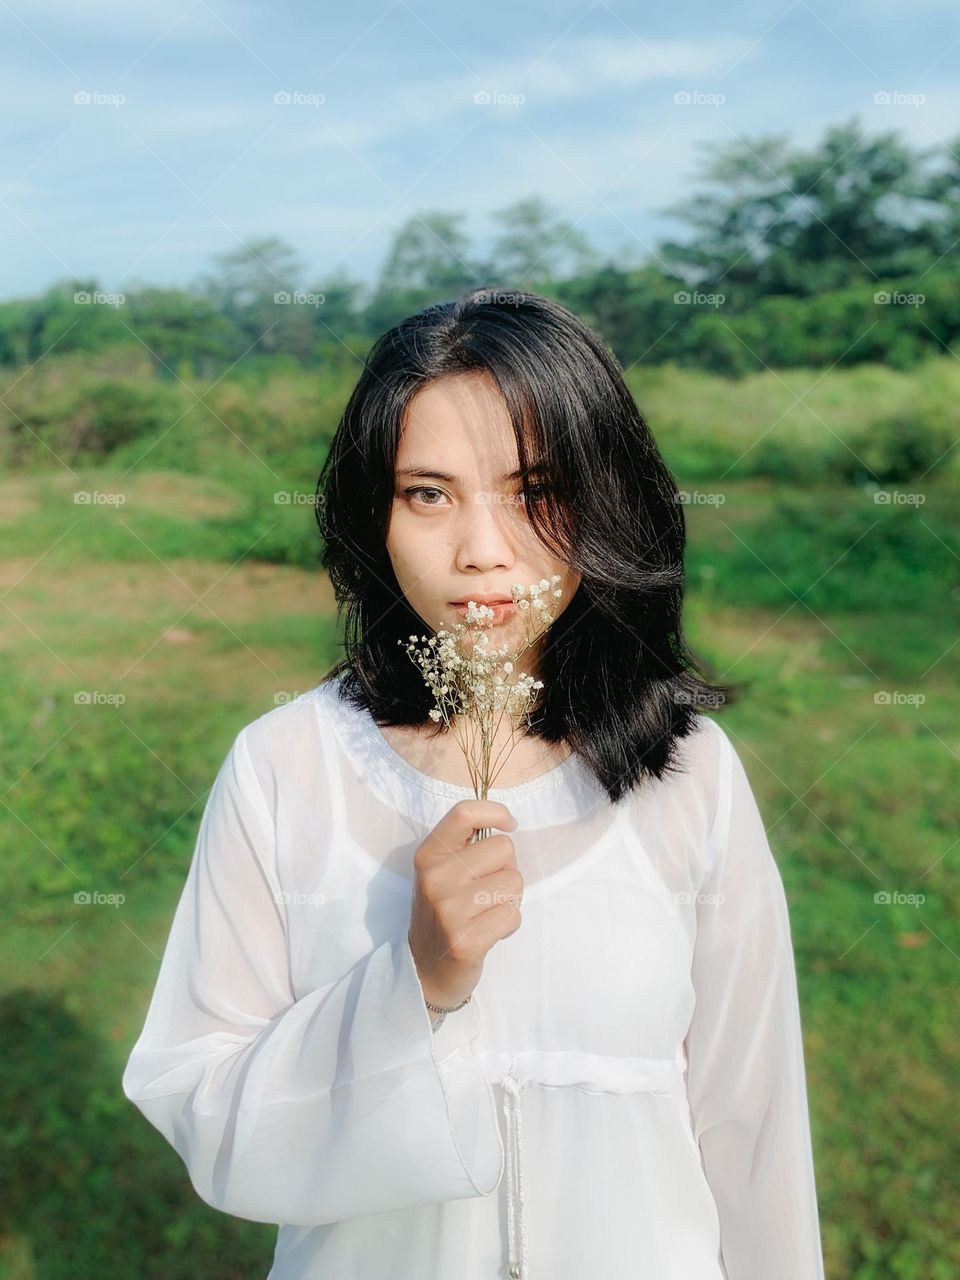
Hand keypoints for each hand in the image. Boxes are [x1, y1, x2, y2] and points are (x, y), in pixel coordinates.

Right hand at [408, 798, 522, 1010]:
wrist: (423, 971)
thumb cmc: (443, 913)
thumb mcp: (441, 873)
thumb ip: (465, 846)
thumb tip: (506, 826)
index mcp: (429, 855)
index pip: (465, 813)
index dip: (496, 812)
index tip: (509, 825)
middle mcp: (435, 878)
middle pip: (503, 849)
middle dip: (506, 869)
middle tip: (488, 891)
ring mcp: (449, 910)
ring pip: (513, 882)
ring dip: (509, 900)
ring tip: (487, 913)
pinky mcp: (466, 940)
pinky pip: (512, 915)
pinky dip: (509, 924)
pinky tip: (490, 932)